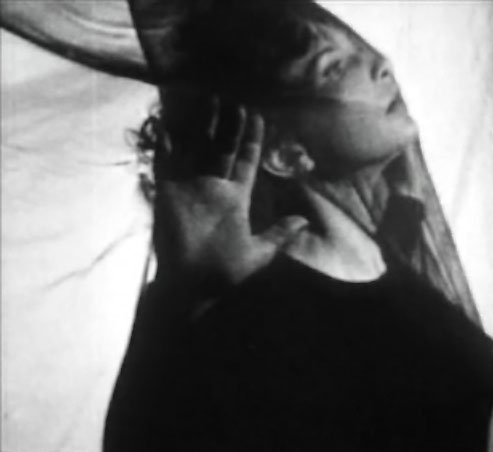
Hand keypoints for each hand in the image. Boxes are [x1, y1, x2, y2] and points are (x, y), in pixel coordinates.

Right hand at [153, 98, 306, 294]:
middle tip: (234, 99)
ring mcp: (189, 188)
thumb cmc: (225, 273)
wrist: (193, 287)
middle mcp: (212, 187)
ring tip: (208, 99)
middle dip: (228, 125)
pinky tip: (168, 123)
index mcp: (235, 197)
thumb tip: (302, 221)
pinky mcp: (167, 193)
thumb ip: (279, 235)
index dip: (250, 139)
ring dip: (201, 126)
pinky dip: (166, 144)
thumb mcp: (259, 253)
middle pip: (221, 148)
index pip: (245, 161)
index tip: (257, 116)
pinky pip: (166, 163)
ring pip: (196, 149)